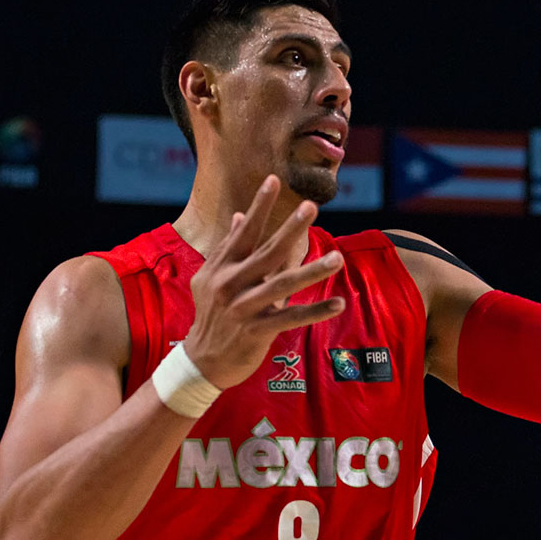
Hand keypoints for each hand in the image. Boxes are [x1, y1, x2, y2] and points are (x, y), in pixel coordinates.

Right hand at [184, 175, 345, 387]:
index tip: (274, 179)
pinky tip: (339, 303)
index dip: (260, 206)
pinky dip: (316, 311)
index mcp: (222, 267)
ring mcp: (244, 307)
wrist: (202, 360)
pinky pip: (291, 317)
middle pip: (266, 252)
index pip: (244, 231)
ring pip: (283, 284)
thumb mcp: (211, 278)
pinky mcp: (256, 330)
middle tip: (312, 207)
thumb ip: (228, 247)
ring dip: (312, 271)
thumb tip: (240, 216)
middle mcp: (231, 283)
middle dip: (290, 228)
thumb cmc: (212, 315)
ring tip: (338, 259)